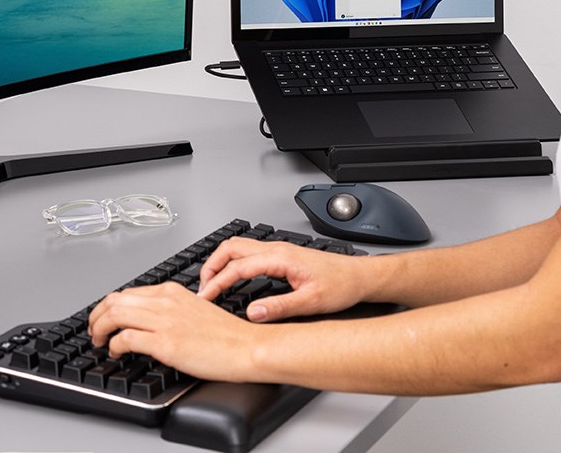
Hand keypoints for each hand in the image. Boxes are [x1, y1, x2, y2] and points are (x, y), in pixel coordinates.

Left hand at [87, 282, 254, 380]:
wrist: (245, 346)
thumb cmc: (226, 335)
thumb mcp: (195, 310)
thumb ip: (171, 310)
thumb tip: (150, 321)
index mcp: (173, 291)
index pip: (128, 292)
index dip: (109, 306)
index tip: (104, 319)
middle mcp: (166, 301)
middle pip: (115, 300)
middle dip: (97, 316)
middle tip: (94, 331)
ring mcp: (165, 320)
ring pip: (115, 315)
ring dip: (99, 329)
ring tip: (98, 341)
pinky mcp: (165, 342)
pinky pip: (125, 338)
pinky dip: (114, 346)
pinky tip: (116, 352)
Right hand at [198, 237, 371, 321]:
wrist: (358, 277)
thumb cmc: (341, 286)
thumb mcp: (310, 302)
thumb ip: (279, 307)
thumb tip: (251, 314)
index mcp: (281, 257)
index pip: (237, 267)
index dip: (217, 283)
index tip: (204, 298)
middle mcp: (277, 249)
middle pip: (231, 247)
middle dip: (211, 266)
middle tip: (201, 289)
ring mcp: (279, 250)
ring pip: (239, 247)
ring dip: (221, 262)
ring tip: (212, 284)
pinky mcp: (282, 256)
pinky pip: (249, 253)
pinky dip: (233, 263)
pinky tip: (233, 279)